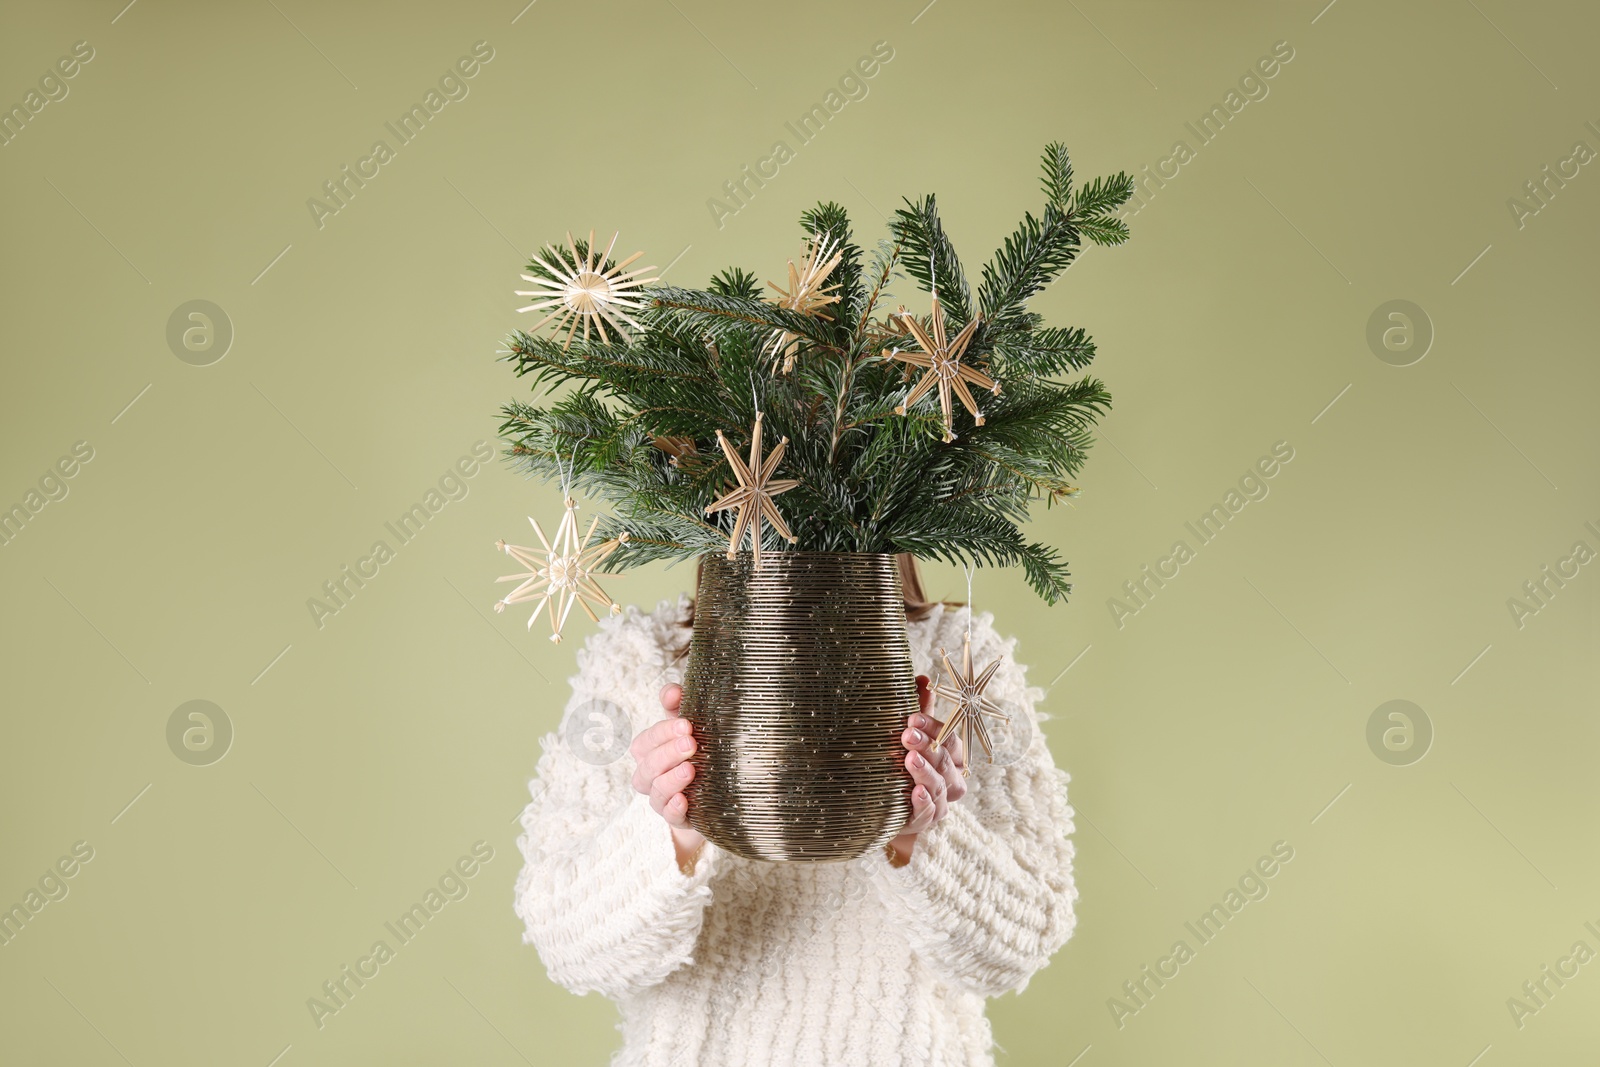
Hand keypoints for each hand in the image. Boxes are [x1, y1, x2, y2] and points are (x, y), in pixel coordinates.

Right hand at [629, 684, 705, 869]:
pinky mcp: (678, 818)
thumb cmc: (698, 751)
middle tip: (691, 743)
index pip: (645, 741)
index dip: (662, 733)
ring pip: (656, 791)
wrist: (717, 791)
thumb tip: (671, 691)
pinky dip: (674, 809)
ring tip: (691, 769)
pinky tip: (685, 800)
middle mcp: (651, 777)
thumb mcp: (688, 727)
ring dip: (671, 779)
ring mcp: (663, 799)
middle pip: (648, 766)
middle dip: (668, 753)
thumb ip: (678, 706)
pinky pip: (669, 817)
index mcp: (649, 752)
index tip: (686, 724)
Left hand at [886, 675, 965, 865]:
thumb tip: (923, 678)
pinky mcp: (924, 821)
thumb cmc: (900, 762)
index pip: (950, 738)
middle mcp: (950, 779)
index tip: (911, 717)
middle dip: (928, 746)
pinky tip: (915, 792)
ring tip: (909, 760)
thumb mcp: (908, 734)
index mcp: (950, 756)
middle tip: (907, 735)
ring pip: (941, 786)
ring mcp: (939, 802)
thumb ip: (918, 708)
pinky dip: (925, 803)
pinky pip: (930, 813)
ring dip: (926, 772)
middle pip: (947, 760)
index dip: (934, 727)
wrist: (880, 803)